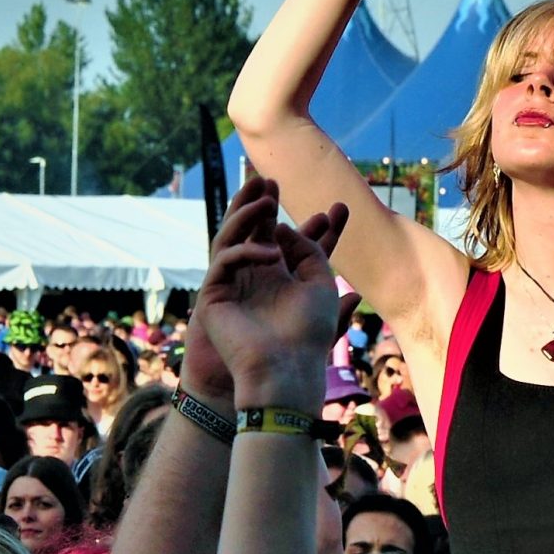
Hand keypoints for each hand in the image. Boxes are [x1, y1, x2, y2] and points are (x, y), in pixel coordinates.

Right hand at [190, 180, 347, 414]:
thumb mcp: (321, 291)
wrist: (280, 372)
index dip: (317, 227)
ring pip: (233, 238)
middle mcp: (258, 278)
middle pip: (260, 233)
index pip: (298, 245)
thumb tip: (287, 228)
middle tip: (273, 181)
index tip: (338, 208)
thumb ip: (313, 255)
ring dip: (246, 213)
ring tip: (264, 195)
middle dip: (265, 206)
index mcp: (286, 280)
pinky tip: (269, 254)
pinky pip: (224, 260)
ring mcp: (234, 284)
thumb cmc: (306, 338)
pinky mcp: (215, 295)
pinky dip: (246, 251)